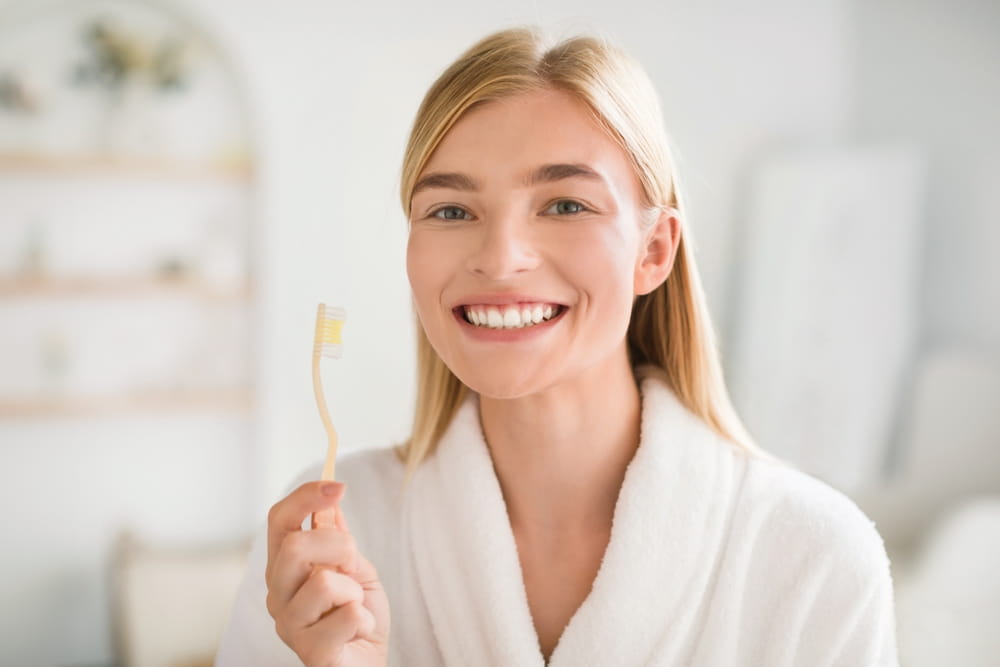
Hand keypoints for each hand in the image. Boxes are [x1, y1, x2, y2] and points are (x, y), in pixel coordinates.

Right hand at [265, 481, 389, 666]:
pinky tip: (358, 632)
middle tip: (353, 564)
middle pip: (294, 546)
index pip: (279, 521)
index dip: (305, 497)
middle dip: (339, 546)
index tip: (338, 487)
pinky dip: (365, 620)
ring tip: (354, 607)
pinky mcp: (311, 652)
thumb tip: (329, 502)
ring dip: (354, 591)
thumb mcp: (355, 568)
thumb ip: (339, 539)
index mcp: (284, 568)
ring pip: (324, 582)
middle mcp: (278, 594)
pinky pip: (348, 616)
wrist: (368, 663)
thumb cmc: (357, 617)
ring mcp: (290, 625)